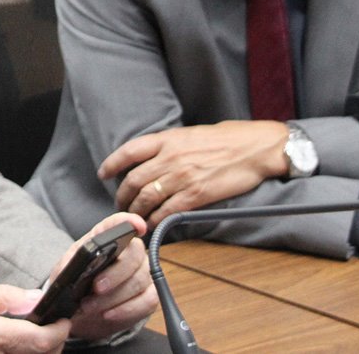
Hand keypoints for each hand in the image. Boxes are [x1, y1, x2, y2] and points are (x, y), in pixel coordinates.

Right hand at [0, 284, 69, 353]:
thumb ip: (2, 297)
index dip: (60, 332)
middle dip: (52, 341)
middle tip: (50, 323)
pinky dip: (19, 353)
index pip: (40, 342)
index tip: (63, 320)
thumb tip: (33, 298)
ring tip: (33, 331)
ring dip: (36, 349)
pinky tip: (13, 341)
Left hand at [57, 213, 156, 342]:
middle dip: (115, 272)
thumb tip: (73, 264)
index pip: (120, 223)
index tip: (137, 226)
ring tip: (91, 306)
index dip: (130, 222)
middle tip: (96, 287)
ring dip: (114, 297)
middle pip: (135, 254)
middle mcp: (130, 252)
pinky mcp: (149, 295)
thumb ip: (69, 264)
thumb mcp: (65, 271)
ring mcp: (143, 273)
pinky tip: (109, 314)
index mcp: (107, 238)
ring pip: (139, 280)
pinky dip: (127, 309)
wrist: (83, 310)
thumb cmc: (76, 283)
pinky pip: (147, 300)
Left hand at [98, 121, 289, 225]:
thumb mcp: (190, 134)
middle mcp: (170, 158)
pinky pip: (167, 211)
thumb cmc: (226, 138)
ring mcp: (182, 178)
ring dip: (135, 211)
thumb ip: (168, 146)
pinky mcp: (196, 196)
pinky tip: (152, 224)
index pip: (128, 151)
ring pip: (146, 199)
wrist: (255, 148)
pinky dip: (155, 220)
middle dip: (122, 196)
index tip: (104, 174)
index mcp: (167, 139)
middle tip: (119, 205)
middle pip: (133, 180)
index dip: (112, 164)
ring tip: (132, 218)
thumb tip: (150, 159)